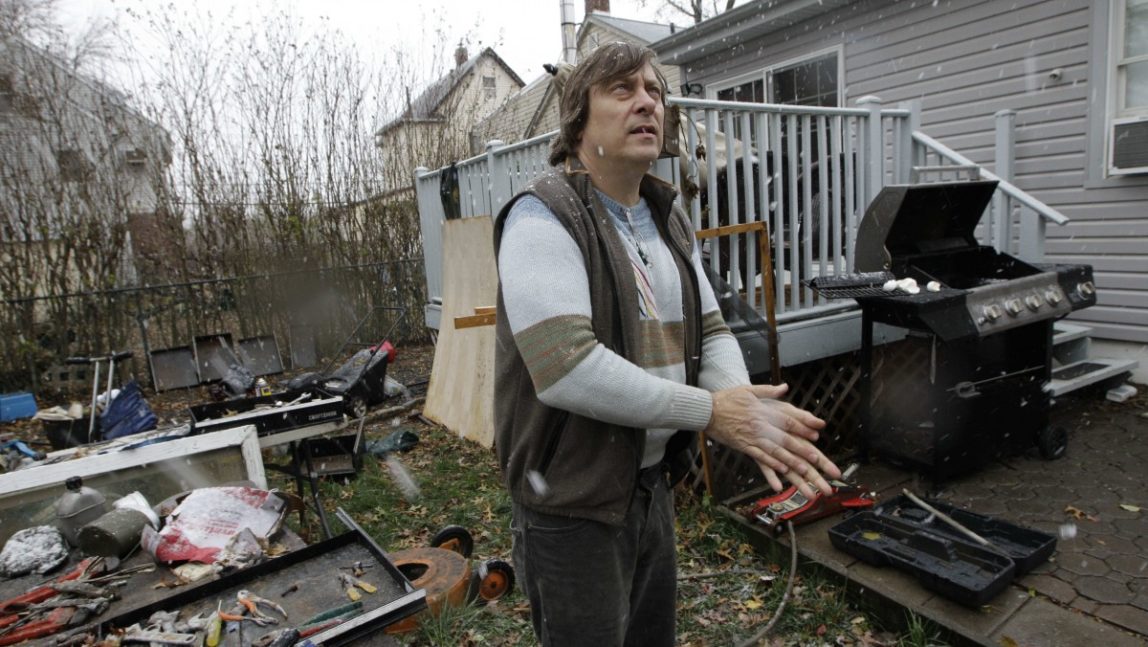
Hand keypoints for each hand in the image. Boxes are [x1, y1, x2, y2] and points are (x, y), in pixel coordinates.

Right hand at [703, 383, 840, 498]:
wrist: (706, 410)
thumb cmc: (727, 399)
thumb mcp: (748, 390)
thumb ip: (768, 390)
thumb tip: (785, 387)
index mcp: (762, 410)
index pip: (788, 418)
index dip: (804, 425)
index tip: (818, 430)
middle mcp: (759, 425)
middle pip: (784, 438)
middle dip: (801, 448)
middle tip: (816, 456)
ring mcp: (751, 437)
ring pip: (774, 451)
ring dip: (790, 460)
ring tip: (803, 469)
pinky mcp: (743, 446)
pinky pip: (759, 457)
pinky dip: (772, 465)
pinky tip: (782, 471)